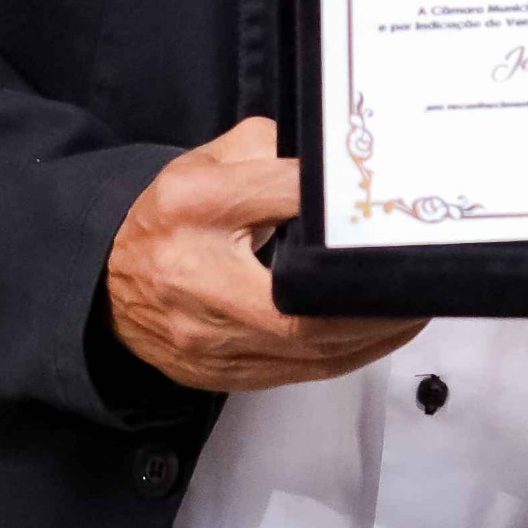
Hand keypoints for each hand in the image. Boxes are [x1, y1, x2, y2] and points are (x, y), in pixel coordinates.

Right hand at [106, 116, 424, 393]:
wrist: (107, 281)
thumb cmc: (171, 217)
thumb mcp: (211, 163)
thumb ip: (270, 153)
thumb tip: (338, 167)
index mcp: (194, 205)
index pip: (283, 196)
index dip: (338, 203)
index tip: (389, 204)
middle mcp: (197, 276)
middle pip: (301, 306)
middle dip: (372, 301)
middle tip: (420, 281)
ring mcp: (208, 337)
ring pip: (309, 350)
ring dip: (373, 333)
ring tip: (415, 306)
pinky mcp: (221, 373)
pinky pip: (299, 372)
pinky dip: (348, 355)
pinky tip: (379, 333)